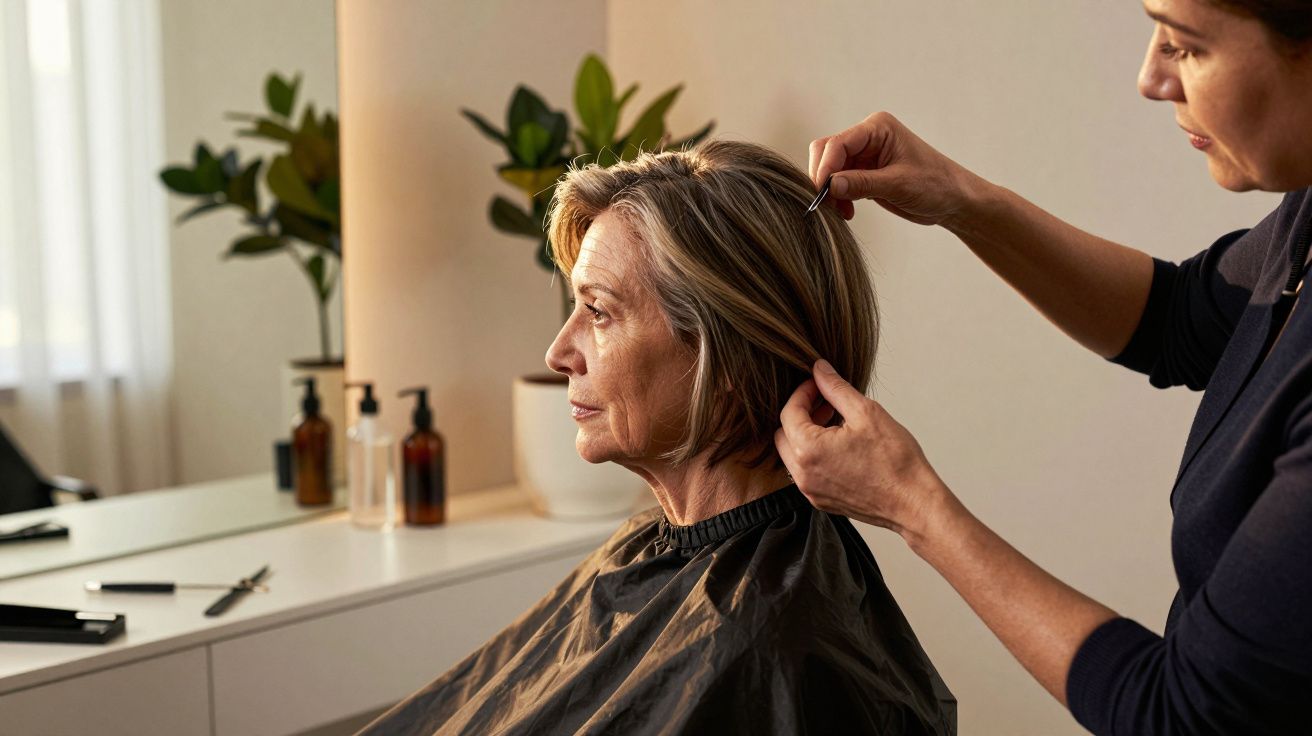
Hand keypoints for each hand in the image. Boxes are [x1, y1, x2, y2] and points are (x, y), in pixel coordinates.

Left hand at [774, 359, 946, 538]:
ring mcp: (811, 491)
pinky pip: (806, 472)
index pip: (789, 412)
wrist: (914, 503)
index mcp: (808, 450)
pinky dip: (814, 454)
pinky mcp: (822, 501)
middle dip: (800, 414)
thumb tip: (819, 370)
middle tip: (826, 402)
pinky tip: (840, 445)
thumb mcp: (866, 412)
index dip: (803, 392)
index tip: (818, 384)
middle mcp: (803, 474)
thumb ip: (836, 388)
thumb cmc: (896, 461)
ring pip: (793, 454)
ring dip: (806, 434)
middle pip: (784, 434)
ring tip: (836, 422)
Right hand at [808, 111, 980, 225]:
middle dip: (824, 178)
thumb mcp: (899, 184)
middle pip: (828, 152)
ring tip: (839, 212)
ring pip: (830, 169)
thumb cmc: (936, 185)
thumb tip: (830, 186)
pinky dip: (837, 198)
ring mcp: (864, 155)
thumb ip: (862, 184)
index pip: (838, 143)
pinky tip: (847, 212)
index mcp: (877, 128)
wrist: (953, 200)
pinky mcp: (864, 173)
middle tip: (826, 204)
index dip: (825, 168)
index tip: (821, 192)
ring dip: (830, 191)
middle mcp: (867, 137)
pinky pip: (838, 182)